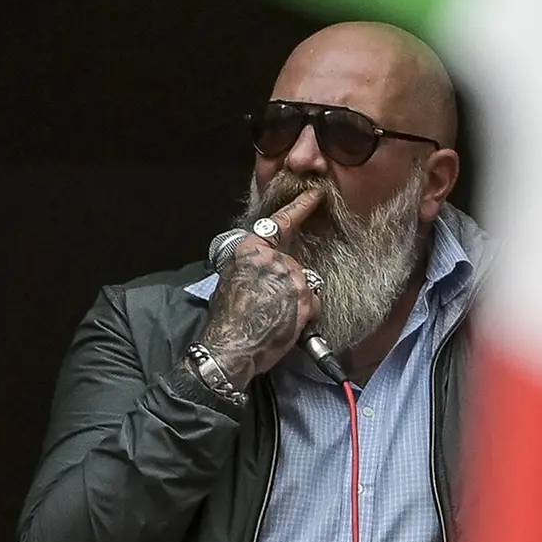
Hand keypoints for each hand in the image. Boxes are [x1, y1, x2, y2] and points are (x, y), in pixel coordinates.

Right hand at [194, 186, 323, 389]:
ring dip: (295, 298)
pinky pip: (312, 302)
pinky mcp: (305, 299)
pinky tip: (286, 323)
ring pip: (304, 283)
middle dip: (286, 282)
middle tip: (269, 303)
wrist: (231, 346)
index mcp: (252, 249)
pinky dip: (305, 313)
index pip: (281, 222)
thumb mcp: (229, 277)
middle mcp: (274, 258)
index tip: (316, 195)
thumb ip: (251, 263)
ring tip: (275, 316)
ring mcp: (292, 278)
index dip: (301, 207)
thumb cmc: (226, 318)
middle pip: (293, 263)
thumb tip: (262, 264)